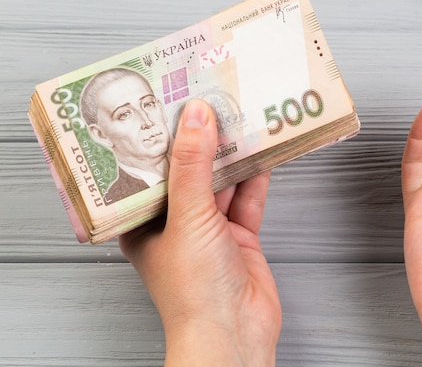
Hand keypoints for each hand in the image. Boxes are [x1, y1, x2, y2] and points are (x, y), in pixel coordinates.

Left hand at [119, 99, 280, 366]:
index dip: (159, 137)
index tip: (170, 104)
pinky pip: (246, 199)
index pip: (149, 170)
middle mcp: (176, 225)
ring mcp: (209, 231)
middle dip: (200, 141)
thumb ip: (192, 166)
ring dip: (231, 156)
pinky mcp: (239, 236)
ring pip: (221, 183)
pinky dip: (254, 178)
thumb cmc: (194, 292)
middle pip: (189, 172)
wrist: (235, 333)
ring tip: (239, 120)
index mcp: (144, 223)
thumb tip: (196, 118)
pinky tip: (260, 154)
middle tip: (210, 104)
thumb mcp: (187, 217)